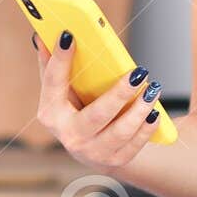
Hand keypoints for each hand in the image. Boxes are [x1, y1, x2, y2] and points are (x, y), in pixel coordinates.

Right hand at [33, 30, 163, 168]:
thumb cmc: (76, 110)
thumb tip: (41, 36)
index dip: (59, 59)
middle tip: (138, 73)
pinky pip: (134, 144)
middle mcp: (69, 135)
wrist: (93, 149)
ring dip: (139, 110)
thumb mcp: (62, 91)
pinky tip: (154, 112)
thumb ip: (52, 66)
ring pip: (120, 131)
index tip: (70, 36)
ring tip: (152, 89)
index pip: (53, 82)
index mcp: (51, 113)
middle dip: (119, 94)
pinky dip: (146, 127)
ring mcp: (92, 151)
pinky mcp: (115, 160)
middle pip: (96, 115)